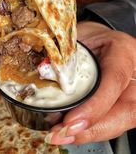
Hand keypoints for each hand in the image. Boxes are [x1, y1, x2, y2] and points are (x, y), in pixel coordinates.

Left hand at [45, 21, 135, 144]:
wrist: (102, 39)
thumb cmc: (92, 36)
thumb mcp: (79, 36)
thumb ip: (67, 54)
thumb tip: (43, 72)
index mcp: (123, 51)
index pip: (115, 80)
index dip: (96, 105)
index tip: (71, 121)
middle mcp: (133, 73)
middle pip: (124, 110)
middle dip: (91, 128)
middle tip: (61, 133)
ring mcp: (132, 90)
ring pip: (119, 121)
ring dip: (89, 133)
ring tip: (61, 135)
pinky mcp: (124, 103)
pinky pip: (112, 120)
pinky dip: (90, 130)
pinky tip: (70, 132)